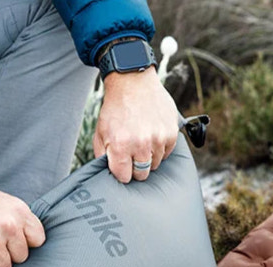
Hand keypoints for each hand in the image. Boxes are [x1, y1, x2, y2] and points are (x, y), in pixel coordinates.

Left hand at [93, 66, 178, 182]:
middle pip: (142, 174)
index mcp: (121, 145)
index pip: (124, 177)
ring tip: (142, 140)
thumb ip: (103, 156)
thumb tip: (110, 173)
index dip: (122, 172)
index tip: (122, 165)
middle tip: (132, 154)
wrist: (132, 82)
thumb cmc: (115, 108)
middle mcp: (141, 144)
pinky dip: (160, 148)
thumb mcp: (100, 132)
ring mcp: (158, 138)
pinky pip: (167, 153)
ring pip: (156, 164)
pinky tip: (151, 135)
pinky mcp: (171, 133)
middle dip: (136, 167)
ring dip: (149, 157)